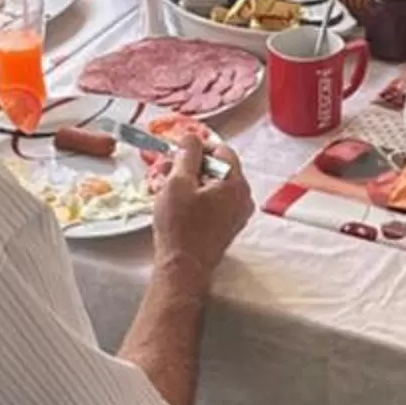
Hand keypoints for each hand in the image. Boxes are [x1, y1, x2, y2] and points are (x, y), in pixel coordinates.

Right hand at [149, 137, 253, 274]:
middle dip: (189, 166)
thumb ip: (187, 154)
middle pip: (217, 168)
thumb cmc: (180, 227)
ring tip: (163, 186)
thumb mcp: (178, 182)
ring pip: (212, 186)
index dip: (197, 147)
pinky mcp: (225, 227)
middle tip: (165, 169)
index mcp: (236, 183)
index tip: (177, 151)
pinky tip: (173, 203)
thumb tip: (191, 136)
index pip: (221, 150)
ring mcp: (235, 214)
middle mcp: (242, 198)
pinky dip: (194, 198)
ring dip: (188, 182)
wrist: (183, 267)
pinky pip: (212, 202)